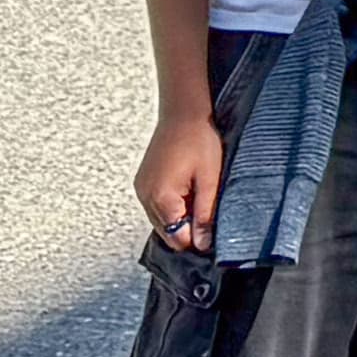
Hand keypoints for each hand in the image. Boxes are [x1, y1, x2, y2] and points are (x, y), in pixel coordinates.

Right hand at [134, 111, 224, 251]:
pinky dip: (173, 206)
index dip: (198, 239)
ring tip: (200, 196)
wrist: (183, 113)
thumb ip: (205, 214)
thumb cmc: (199, 140)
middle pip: (167, 233)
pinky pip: (157, 206)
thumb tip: (202, 243)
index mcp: (160, 198)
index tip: (215, 232)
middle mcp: (145, 197)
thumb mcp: (210, 179)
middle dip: (189, 229)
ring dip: (181, 217)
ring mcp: (141, 189)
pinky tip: (188, 191)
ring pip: (162, 221)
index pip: (177, 239)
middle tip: (210, 212)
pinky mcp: (143, 182)